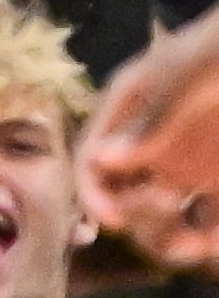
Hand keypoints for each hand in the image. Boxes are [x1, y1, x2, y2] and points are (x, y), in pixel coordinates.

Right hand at [80, 14, 218, 269]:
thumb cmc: (218, 54)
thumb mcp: (184, 77)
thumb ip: (149, 119)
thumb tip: (100, 160)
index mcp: (126, 114)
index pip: (91, 160)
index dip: (93, 193)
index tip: (112, 221)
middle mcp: (150, 146)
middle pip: (122, 196)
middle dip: (136, 217)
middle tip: (167, 213)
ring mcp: (187, 166)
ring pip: (163, 217)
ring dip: (172, 237)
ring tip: (199, 242)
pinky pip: (207, 219)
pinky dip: (209, 237)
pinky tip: (215, 242)